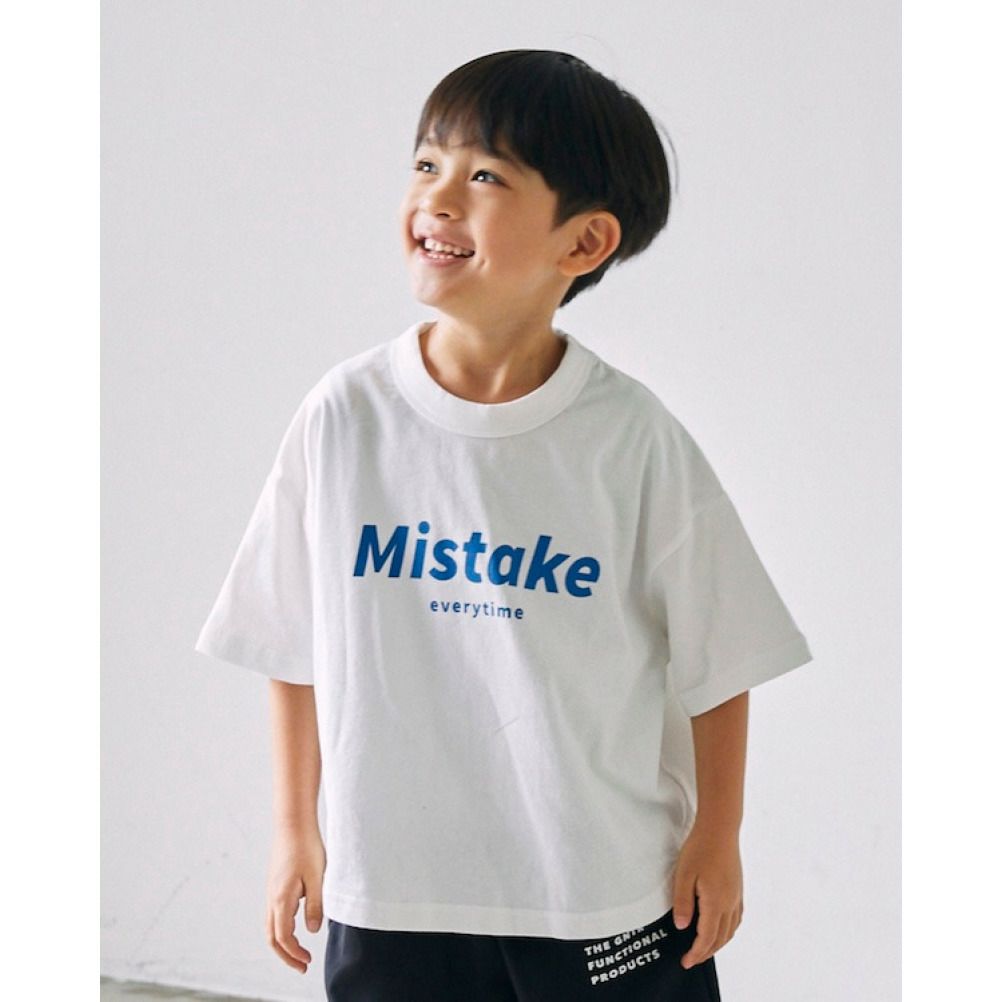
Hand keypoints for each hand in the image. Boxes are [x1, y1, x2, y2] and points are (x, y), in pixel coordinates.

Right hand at [266, 825, 326, 972]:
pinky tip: (297, 924)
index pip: (283, 938)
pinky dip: (282, 928)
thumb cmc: (306, 847)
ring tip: (300, 951)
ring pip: (271, 926)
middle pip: (272, 937)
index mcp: (281, 899)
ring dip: (283, 943)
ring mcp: (271, 891)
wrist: (292, 823)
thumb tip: (312, 931)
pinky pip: (274, 914)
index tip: (307, 963)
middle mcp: (272, 898)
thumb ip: (315, 906)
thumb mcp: (317, 878)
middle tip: (302, 966)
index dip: (294, 954)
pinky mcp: (275, 885)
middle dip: (286, 955)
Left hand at [671, 822, 742, 969]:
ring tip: (704, 949)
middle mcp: (730, 903)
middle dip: (706, 953)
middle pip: (720, 938)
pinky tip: (722, 929)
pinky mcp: (738, 888)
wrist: (720, 829)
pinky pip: (736, 918)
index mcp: (715, 902)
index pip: (706, 937)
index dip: (696, 952)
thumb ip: (682, 902)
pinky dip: (728, 931)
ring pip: (730, 930)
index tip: (685, 962)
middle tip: (691, 961)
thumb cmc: (699, 849)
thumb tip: (681, 927)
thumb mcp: (684, 874)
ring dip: (718, 944)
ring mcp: (736, 896)